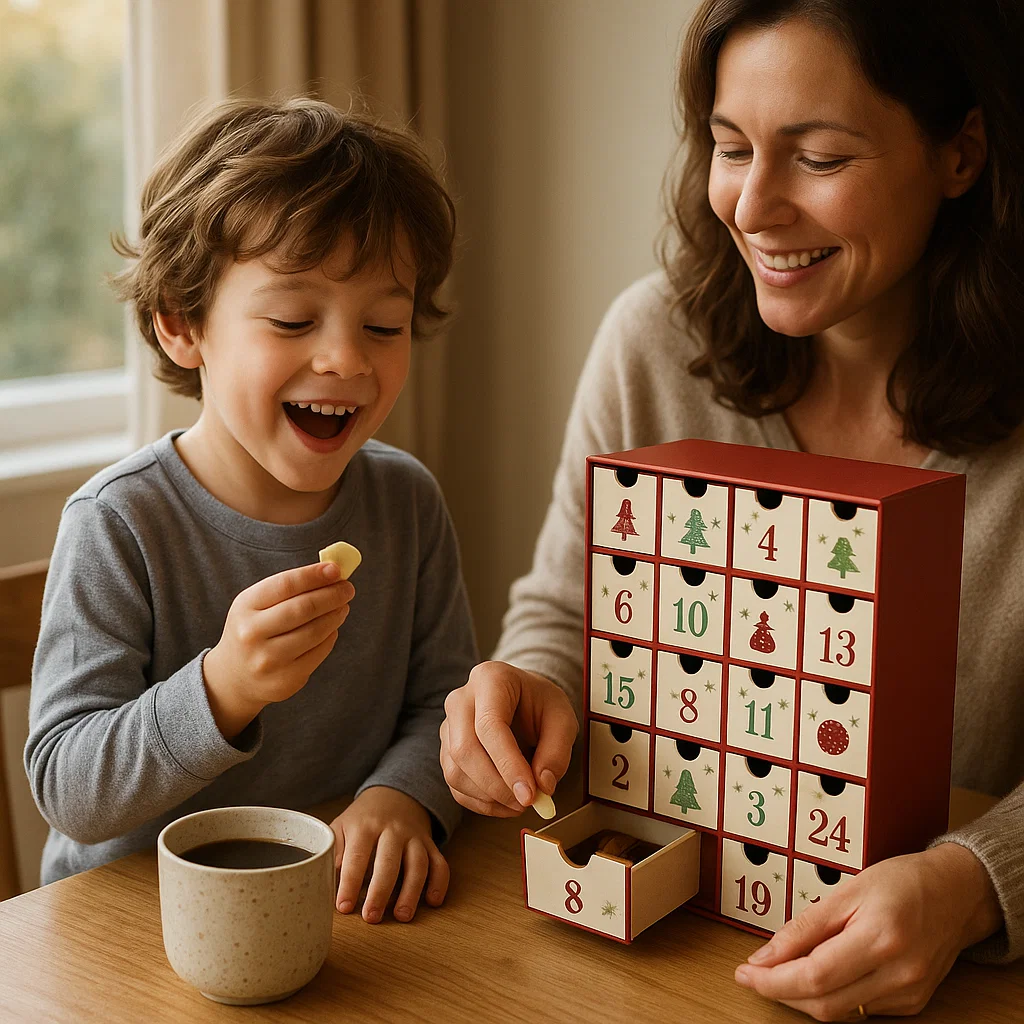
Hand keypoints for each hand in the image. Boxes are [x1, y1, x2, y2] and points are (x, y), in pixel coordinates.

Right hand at [203, 561, 353, 738]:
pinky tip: (332, 628)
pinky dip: (330, 636)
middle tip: (347, 588)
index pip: (286, 585)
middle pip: (303, 608)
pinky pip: (318, 652)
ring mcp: (268, 660)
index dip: (314, 575)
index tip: (335, 569)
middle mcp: (252, 633)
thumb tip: (331, 572)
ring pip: (315, 631)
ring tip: (343, 606)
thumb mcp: (256, 604)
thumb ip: (289, 588)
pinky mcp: (285, 680)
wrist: (233, 678)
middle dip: (332, 595)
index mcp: (245, 607)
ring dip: (335, 615)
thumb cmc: (253, 630)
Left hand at [330, 786, 448, 922]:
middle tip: (371, 918)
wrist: (393, 796)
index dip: (350, 883)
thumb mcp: (342, 827)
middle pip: (389, 861)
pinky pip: (440, 863)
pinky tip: (433, 901)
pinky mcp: (430, 844)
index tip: (344, 907)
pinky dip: (440, 882)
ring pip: (418, 863)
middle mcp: (393, 830)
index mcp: (365, 826)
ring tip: (402, 916)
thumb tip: (328, 881)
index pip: (357, 856)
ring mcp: (414, 837)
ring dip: (412, 891)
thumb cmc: (362, 820)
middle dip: (381, 891)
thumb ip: (335, 852)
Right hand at [439, 660, 577, 816]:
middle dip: (496, 785)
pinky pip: (455, 785)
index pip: (489, 725)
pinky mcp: (446, 750)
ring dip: (489, 797)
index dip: (508, 765)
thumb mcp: (562, 717)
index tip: (529, 794)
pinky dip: (481, 803)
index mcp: (489, 679)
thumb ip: (557, 749)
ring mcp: (449, 726)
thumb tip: (543, 784)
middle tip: (527, 802)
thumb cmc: (540, 703)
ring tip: (521, 802)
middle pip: (464, 749)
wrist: (522, 699)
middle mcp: (460, 700)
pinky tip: (505, 803)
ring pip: (455, 771)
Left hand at [734, 844, 1001, 1019]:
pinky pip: (860, 1010)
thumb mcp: (847, 890)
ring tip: (779, 972)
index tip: (745, 973)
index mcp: (880, 938)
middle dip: (781, 993)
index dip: (774, 981)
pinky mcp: (913, 1003)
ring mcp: (909, 994)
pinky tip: (817, 975)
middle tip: (754, 974)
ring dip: (802, 998)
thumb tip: (765, 955)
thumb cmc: (902, 882)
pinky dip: (831, 997)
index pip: (815, 976)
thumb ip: (805, 926)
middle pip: (825, 1004)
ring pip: (840, 1013)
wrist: (955, 894)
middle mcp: (899, 974)